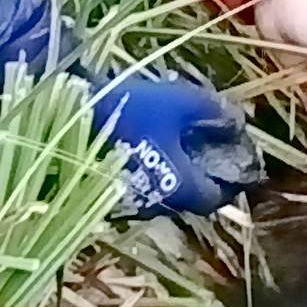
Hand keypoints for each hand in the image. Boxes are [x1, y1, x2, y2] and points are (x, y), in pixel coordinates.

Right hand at [88, 72, 263, 218]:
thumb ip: (211, 111)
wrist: (70, 121)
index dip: (228, 176)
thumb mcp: (177, 102)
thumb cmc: (131, 113)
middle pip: (189, 193)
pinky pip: (140, 184)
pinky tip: (140, 141)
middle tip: (198, 138)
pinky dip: (148, 167)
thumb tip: (236, 120)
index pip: (217, 195)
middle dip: (197, 168)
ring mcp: (133, 202)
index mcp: (183, 187)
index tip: (229, 153)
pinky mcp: (110, 193)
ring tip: (168, 134)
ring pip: (164, 189)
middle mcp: (160, 204)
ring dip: (171, 167)